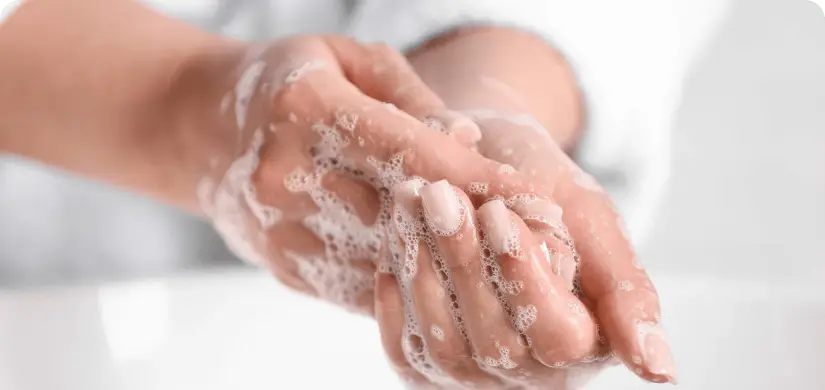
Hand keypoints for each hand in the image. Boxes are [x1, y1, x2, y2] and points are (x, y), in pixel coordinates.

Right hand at [181, 36, 550, 314]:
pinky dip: (415, 281)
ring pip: (388, 260)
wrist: (203, 134)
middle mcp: (287, 176)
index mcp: (305, 109)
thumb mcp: (348, 59)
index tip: (537, 197)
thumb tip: (467, 143)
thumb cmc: (291, 83)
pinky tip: (455, 275)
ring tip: (509, 264)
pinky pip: (366, 284)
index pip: (409, 150)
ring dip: (453, 264)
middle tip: (541, 238)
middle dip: (478, 227)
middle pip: (403, 213)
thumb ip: (412, 98)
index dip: (480, 177)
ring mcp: (283, 231)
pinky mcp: (289, 268)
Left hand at [375, 115, 675, 388]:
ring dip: (423, 272)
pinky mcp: (431, 367)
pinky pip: (405, 351)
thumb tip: (663, 372)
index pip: (559, 337)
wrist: (488, 168)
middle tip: (436, 193)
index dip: (525, 279)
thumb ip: (627, 290)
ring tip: (409, 202)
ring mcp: (479, 376)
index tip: (497, 213)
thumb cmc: (546, 186)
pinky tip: (395, 242)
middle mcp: (536, 374)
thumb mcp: (591, 219)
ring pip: (445, 349)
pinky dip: (396, 296)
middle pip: (496, 344)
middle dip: (462, 263)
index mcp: (589, 342)